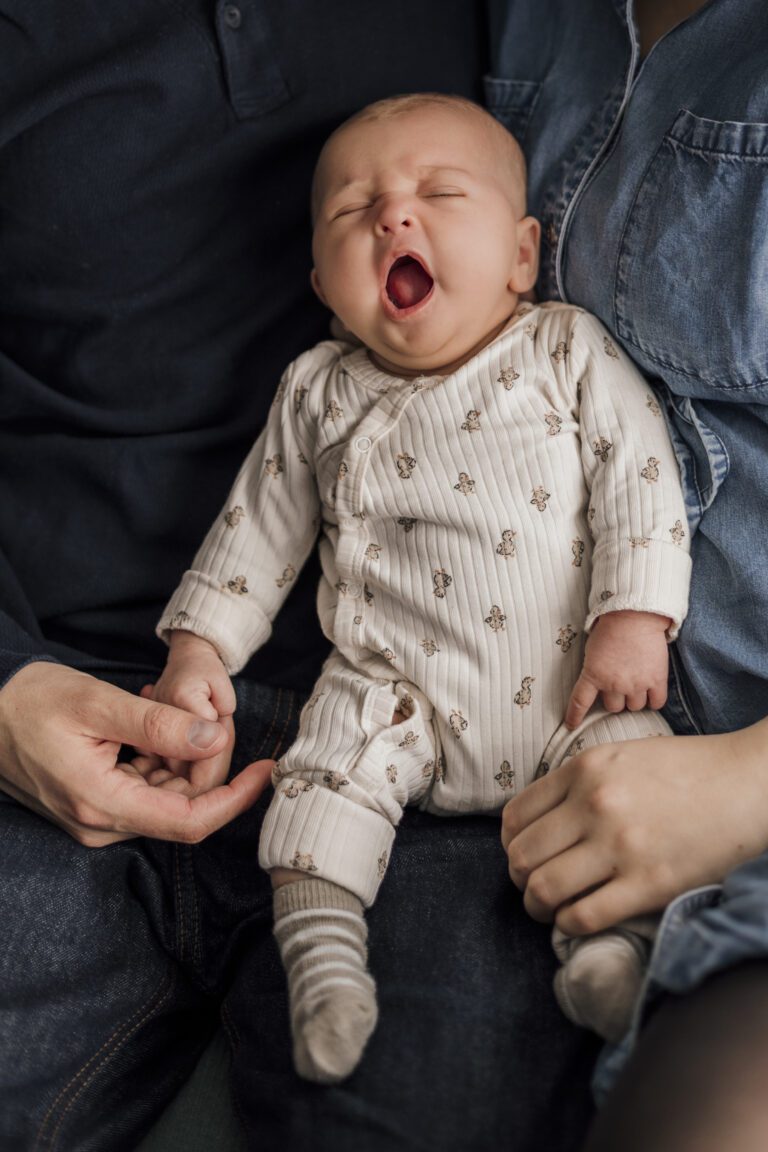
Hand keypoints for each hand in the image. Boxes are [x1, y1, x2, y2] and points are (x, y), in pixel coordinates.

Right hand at [0, 661, 272, 845]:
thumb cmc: (30, 701)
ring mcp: (95, 819)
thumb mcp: (98, 702)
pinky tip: (148, 720)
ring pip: (166, 796)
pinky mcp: (94, 806)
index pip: (190, 821)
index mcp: (102, 804)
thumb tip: (214, 738)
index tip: (264, 768)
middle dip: (208, 766)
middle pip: (182, 808)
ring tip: (166, 706)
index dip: (235, 798)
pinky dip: (158, 757)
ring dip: (181, 757)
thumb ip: (159, 724)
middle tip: (210, 714)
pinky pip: (144, 788)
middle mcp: (100, 824)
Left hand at [501, 718, 767, 934]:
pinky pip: (584, 916)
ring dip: (537, 905)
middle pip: (521, 855)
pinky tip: (576, 918)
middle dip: (518, 877)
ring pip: (543, 889)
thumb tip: (542, 818)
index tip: (521, 854)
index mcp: (585, 769)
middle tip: (532, 885)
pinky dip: (568, 924)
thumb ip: (581, 781)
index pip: (515, 816)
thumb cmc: (689, 769)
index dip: (510, 843)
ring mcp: (620, 845)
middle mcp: (595, 804)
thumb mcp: (623, 756)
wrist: (749, 783)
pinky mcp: (648, 883)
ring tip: (548, 907)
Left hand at [566, 610, 669, 728]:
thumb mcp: (592, 648)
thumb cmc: (611, 627)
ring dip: (634, 699)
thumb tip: (596, 681)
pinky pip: (656, 703)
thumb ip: (594, 668)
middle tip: (620, 686)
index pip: (580, 702)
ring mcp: (636, 684)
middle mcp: (614, 684)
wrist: (636, 614)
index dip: (575, 716)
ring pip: (634, 707)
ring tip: (637, 684)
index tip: (571, 725)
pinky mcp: (656, 680)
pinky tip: (652, 692)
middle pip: (613, 707)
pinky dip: (654, 700)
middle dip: (615, 699)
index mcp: (593, 674)